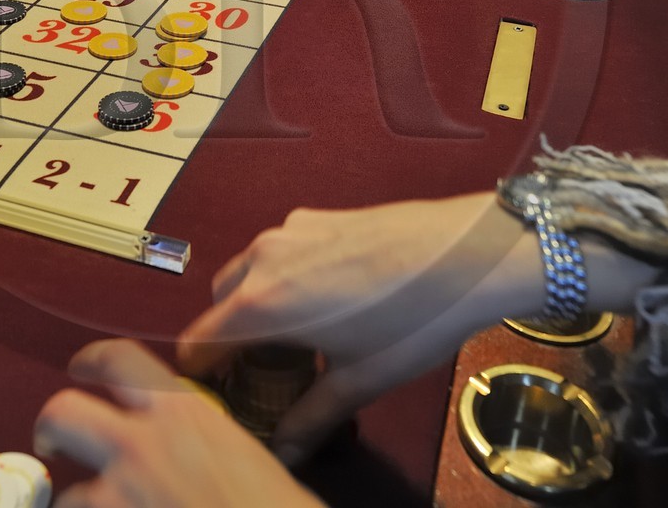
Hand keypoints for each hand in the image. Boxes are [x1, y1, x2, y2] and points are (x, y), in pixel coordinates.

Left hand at [35, 340, 322, 507]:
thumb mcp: (248, 458)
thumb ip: (207, 442)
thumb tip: (198, 453)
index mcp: (182, 414)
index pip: (119, 359)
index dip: (92, 359)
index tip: (82, 368)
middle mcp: (141, 446)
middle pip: (64, 412)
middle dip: (51, 425)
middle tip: (54, 442)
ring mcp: (119, 496)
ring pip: (66, 494)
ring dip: (80, 504)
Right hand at [178, 194, 542, 464]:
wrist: (469, 251)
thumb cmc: (412, 320)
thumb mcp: (360, 380)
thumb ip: (310, 418)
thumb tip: (282, 454)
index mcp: (262, 305)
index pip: (198, 344)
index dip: (202, 376)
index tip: (224, 395)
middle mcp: (262, 260)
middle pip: (219, 304)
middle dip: (231, 338)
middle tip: (268, 372)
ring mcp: (288, 230)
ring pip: (248, 272)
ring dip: (257, 303)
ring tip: (302, 335)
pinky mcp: (315, 215)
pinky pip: (279, 251)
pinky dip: (284, 276)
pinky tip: (331, 297)